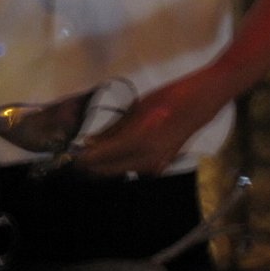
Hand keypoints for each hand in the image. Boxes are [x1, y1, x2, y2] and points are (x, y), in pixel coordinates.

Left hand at [69, 80, 209, 177]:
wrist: (200, 102)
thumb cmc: (168, 98)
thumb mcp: (136, 109)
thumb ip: (113, 129)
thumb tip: (90, 142)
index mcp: (138, 142)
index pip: (101, 158)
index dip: (82, 159)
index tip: (68, 155)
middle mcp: (146, 160)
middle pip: (108, 171)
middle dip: (90, 166)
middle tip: (74, 157)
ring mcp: (155, 166)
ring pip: (120, 172)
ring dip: (104, 166)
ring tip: (90, 153)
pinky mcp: (160, 165)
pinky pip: (133, 168)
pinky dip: (119, 163)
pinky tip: (110, 153)